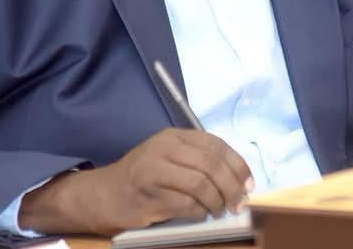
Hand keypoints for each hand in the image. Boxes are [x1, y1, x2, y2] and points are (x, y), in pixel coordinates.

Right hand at [18, 128, 252, 235]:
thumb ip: (199, 161)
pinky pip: (186, 204)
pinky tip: (199, 215)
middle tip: (238, 203)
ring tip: (218, 210)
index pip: (216, 145)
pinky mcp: (148, 194)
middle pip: (211, 164)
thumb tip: (239, 179)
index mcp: (173, 136)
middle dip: (231, 187)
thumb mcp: (170, 158)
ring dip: (216, 202)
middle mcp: (164, 148)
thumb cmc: (142, 178)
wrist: (103, 194)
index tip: (249, 183)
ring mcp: (154, 169)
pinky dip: (199, 212)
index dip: (237, 165)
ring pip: (201, 184)